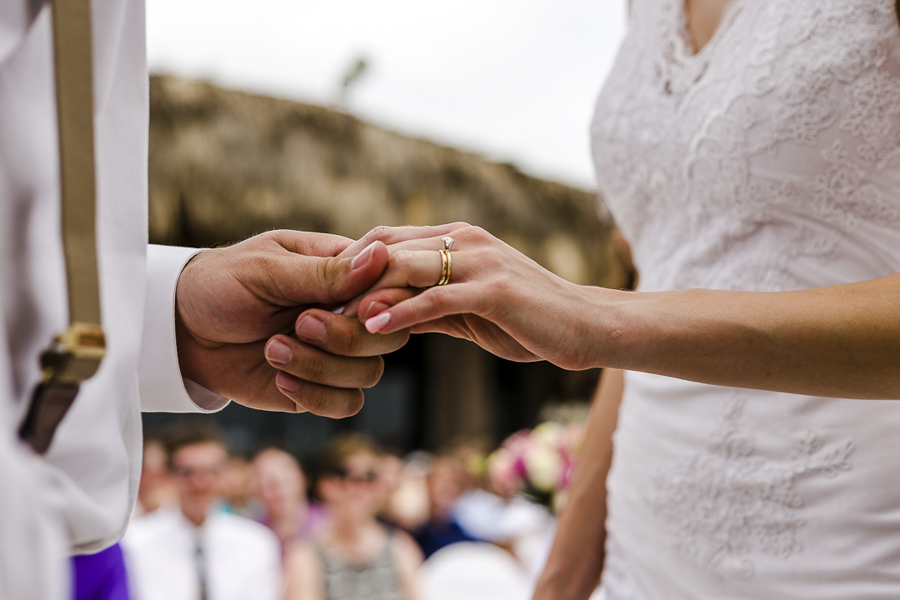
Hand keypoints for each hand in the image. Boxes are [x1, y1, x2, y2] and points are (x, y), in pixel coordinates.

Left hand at [175, 230, 408, 416]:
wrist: (181, 332)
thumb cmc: (221, 285)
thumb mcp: (267, 270)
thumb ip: (324, 272)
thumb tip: (380, 254)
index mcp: (343, 272)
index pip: (392, 285)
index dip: (383, 302)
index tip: (352, 306)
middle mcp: (347, 313)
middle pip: (389, 335)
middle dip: (347, 337)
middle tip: (301, 324)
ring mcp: (336, 353)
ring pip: (369, 373)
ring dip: (322, 367)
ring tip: (272, 349)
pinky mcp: (320, 387)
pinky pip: (348, 404)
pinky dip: (316, 396)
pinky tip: (278, 378)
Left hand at [343, 223, 613, 369]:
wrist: (587, 325)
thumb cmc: (530, 319)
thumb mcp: (472, 309)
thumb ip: (430, 303)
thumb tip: (386, 313)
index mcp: (456, 238)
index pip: (386, 240)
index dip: (349, 266)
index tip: (319, 296)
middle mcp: (464, 240)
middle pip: (386, 249)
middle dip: (344, 280)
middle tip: (309, 310)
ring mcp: (479, 261)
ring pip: (405, 268)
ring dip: (363, 294)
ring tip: (327, 320)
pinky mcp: (494, 291)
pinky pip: (436, 298)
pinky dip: (402, 312)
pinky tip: (373, 328)